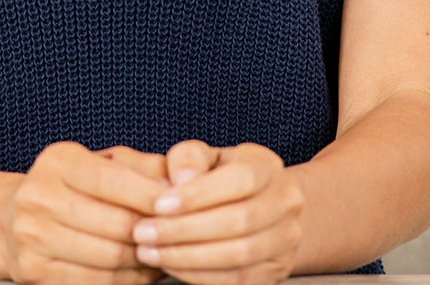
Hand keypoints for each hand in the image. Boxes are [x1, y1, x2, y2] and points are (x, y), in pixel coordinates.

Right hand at [0, 140, 179, 284]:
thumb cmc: (71, 187)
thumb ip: (139, 166)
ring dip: (144, 261)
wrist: (12, 220)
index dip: (148, 195)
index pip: (111, 180)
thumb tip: (176, 181)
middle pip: (114, 225)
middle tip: (177, 235)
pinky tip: (140, 272)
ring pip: (108, 258)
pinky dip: (126, 281)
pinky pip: (94, 283)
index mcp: (58, 161)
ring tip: (164, 255)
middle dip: (152, 233)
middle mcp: (39, 196)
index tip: (176, 204)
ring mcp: (32, 237)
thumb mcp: (99, 162)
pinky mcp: (33, 271)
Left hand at [128, 140, 303, 284]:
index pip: (240, 180)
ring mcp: (286, 241)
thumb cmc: (218, 176)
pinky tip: (169, 265)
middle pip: (239, 222)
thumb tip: (179, 180)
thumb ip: (189, 158)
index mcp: (268, 165)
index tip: (157, 204)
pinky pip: (236, 281)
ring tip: (148, 251)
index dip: (198, 194)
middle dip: (184, 230)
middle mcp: (286, 202)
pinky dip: (198, 276)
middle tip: (142, 232)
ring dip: (187, 256)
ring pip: (238, 256)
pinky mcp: (275, 272)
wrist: (256, 207)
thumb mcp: (205, 156)